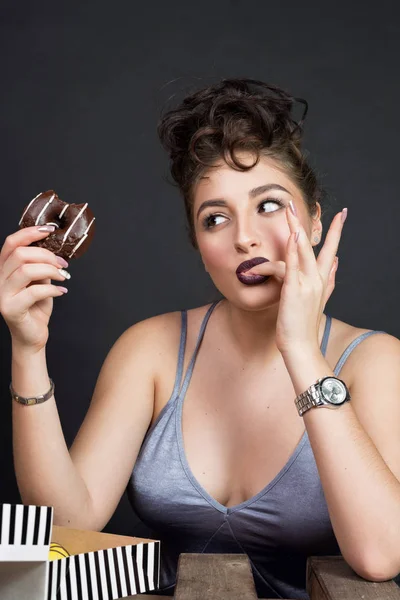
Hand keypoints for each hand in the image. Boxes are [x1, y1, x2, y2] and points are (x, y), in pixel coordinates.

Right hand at [0, 226, 69, 350]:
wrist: (32, 334)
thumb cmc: (36, 306)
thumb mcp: (39, 280)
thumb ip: (40, 264)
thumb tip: (54, 248)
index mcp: (3, 269)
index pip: (11, 243)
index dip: (29, 233)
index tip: (49, 230)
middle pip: (20, 254)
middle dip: (46, 255)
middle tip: (62, 264)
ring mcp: (1, 294)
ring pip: (26, 270)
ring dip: (50, 270)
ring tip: (63, 277)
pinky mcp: (10, 308)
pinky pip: (34, 291)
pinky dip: (52, 289)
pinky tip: (61, 291)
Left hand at [249, 204, 343, 353]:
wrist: (300, 345)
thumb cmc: (304, 324)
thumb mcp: (319, 299)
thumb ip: (329, 280)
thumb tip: (336, 264)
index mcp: (322, 281)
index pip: (331, 251)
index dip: (336, 233)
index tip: (342, 215)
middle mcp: (317, 280)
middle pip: (320, 247)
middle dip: (320, 224)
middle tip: (316, 206)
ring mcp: (307, 284)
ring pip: (304, 251)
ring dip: (297, 229)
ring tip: (290, 210)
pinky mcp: (294, 290)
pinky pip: (293, 266)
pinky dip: (293, 250)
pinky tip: (292, 236)